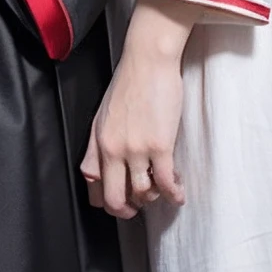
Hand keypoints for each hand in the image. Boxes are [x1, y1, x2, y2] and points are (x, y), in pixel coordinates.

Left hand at [82, 0, 193, 218]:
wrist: (148, 60)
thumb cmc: (129, 82)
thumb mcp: (103, 114)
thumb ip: (101, 142)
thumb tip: (100, 168)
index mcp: (98, 140)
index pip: (93, 183)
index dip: (105, 199)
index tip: (118, 202)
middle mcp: (113, 149)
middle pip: (114, 197)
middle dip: (127, 210)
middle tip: (138, 209)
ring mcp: (136, 149)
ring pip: (143, 193)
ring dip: (155, 198)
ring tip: (163, 192)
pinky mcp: (159, 145)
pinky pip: (165, 181)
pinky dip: (174, 193)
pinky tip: (179, 193)